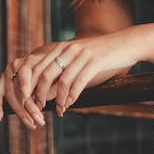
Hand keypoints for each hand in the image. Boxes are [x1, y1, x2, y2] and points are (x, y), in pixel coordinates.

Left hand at [0, 28, 139, 128]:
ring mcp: (81, 54)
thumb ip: (62, 68)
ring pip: (62, 80)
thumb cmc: (100, 53)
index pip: (38, 66)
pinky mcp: (94, 61)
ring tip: (58, 111)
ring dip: (58, 99)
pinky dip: (72, 97)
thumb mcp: (78, 56)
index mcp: (62, 47)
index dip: (30, 84)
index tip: (28, 100)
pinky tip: (69, 105)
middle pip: (46, 73)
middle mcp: (69, 48)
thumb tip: (45, 91)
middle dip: (39, 94)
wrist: (125, 43)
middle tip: (38, 109)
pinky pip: (78, 82)